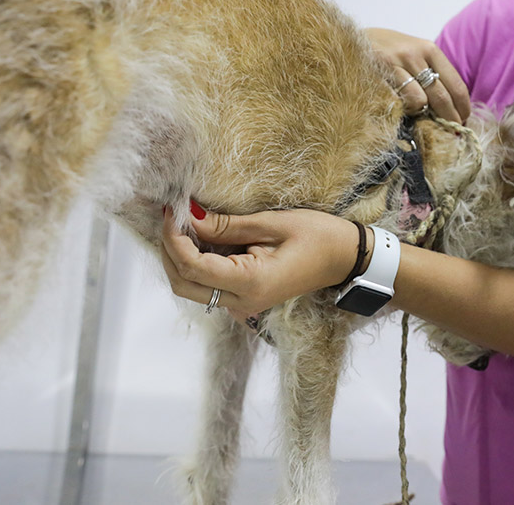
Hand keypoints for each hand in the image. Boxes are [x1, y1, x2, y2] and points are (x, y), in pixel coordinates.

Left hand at [159, 205, 361, 321]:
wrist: (345, 258)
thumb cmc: (319, 236)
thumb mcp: (272, 223)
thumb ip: (227, 225)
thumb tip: (189, 216)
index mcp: (251, 283)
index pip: (192, 266)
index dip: (173, 238)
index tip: (171, 210)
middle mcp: (241, 302)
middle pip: (183, 283)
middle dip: (169, 249)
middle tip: (172, 215)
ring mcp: (242, 304)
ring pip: (190, 286)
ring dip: (179, 256)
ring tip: (183, 222)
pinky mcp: (243, 298)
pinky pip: (207, 284)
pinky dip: (195, 261)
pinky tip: (200, 237)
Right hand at [365, 27, 469, 122]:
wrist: (345, 40)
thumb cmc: (385, 52)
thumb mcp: (412, 53)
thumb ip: (431, 73)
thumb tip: (453, 106)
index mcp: (428, 49)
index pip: (456, 84)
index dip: (463, 108)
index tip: (463, 122)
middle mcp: (413, 54)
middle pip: (442, 96)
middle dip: (449, 118)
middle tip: (449, 131)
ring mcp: (393, 64)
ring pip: (420, 102)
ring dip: (421, 114)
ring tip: (417, 116)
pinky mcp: (374, 75)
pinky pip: (396, 102)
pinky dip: (401, 111)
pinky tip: (398, 109)